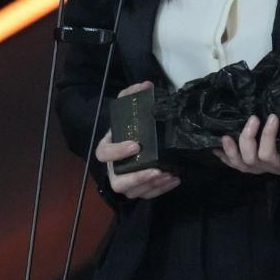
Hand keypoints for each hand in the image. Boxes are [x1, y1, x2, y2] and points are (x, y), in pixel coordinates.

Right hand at [95, 82, 179, 199]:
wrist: (133, 138)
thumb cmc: (129, 126)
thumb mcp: (128, 108)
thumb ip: (132, 95)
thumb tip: (146, 84)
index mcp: (107, 149)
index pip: (104, 154)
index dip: (118, 152)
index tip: (136, 145)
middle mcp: (113, 169)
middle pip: (118, 182)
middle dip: (137, 178)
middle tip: (156, 170)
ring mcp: (126, 181)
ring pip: (134, 192)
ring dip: (153, 185)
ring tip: (170, 174)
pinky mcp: (139, 188)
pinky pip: (148, 195)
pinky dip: (161, 190)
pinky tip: (175, 178)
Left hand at [214, 113, 279, 182]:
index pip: (269, 155)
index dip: (266, 137)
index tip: (272, 116)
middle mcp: (271, 170)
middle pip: (250, 159)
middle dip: (248, 139)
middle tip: (253, 118)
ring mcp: (263, 169)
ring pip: (240, 164)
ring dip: (231, 150)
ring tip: (225, 135)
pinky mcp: (259, 165)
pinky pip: (237, 165)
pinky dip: (225, 157)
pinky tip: (216, 148)